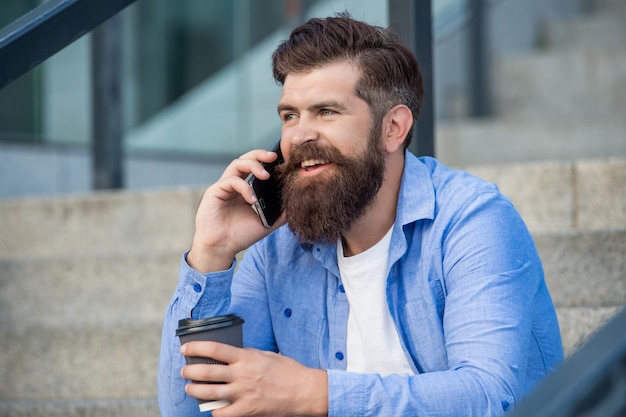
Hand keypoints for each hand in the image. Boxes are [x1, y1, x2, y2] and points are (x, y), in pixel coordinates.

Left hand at [181, 342, 327, 416]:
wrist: (303, 390)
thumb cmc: (288, 370)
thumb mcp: (266, 355)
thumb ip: (247, 355)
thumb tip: (231, 355)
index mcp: (246, 358)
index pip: (214, 349)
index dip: (196, 348)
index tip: (186, 349)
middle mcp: (241, 375)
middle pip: (206, 372)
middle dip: (190, 371)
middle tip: (185, 371)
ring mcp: (243, 394)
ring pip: (209, 392)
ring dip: (194, 390)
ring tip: (190, 388)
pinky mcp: (247, 410)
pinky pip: (222, 412)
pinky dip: (215, 410)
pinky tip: (213, 407)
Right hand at [187, 149, 285, 272]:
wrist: (221, 248)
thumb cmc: (240, 235)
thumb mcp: (266, 222)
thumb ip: (280, 212)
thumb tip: (296, 203)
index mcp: (245, 189)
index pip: (256, 168)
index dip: (267, 162)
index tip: (282, 162)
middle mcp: (234, 185)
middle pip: (246, 159)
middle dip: (260, 154)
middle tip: (274, 156)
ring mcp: (224, 186)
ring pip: (237, 164)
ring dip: (253, 165)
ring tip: (265, 175)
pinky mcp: (215, 191)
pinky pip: (231, 181)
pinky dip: (244, 187)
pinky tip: (252, 199)